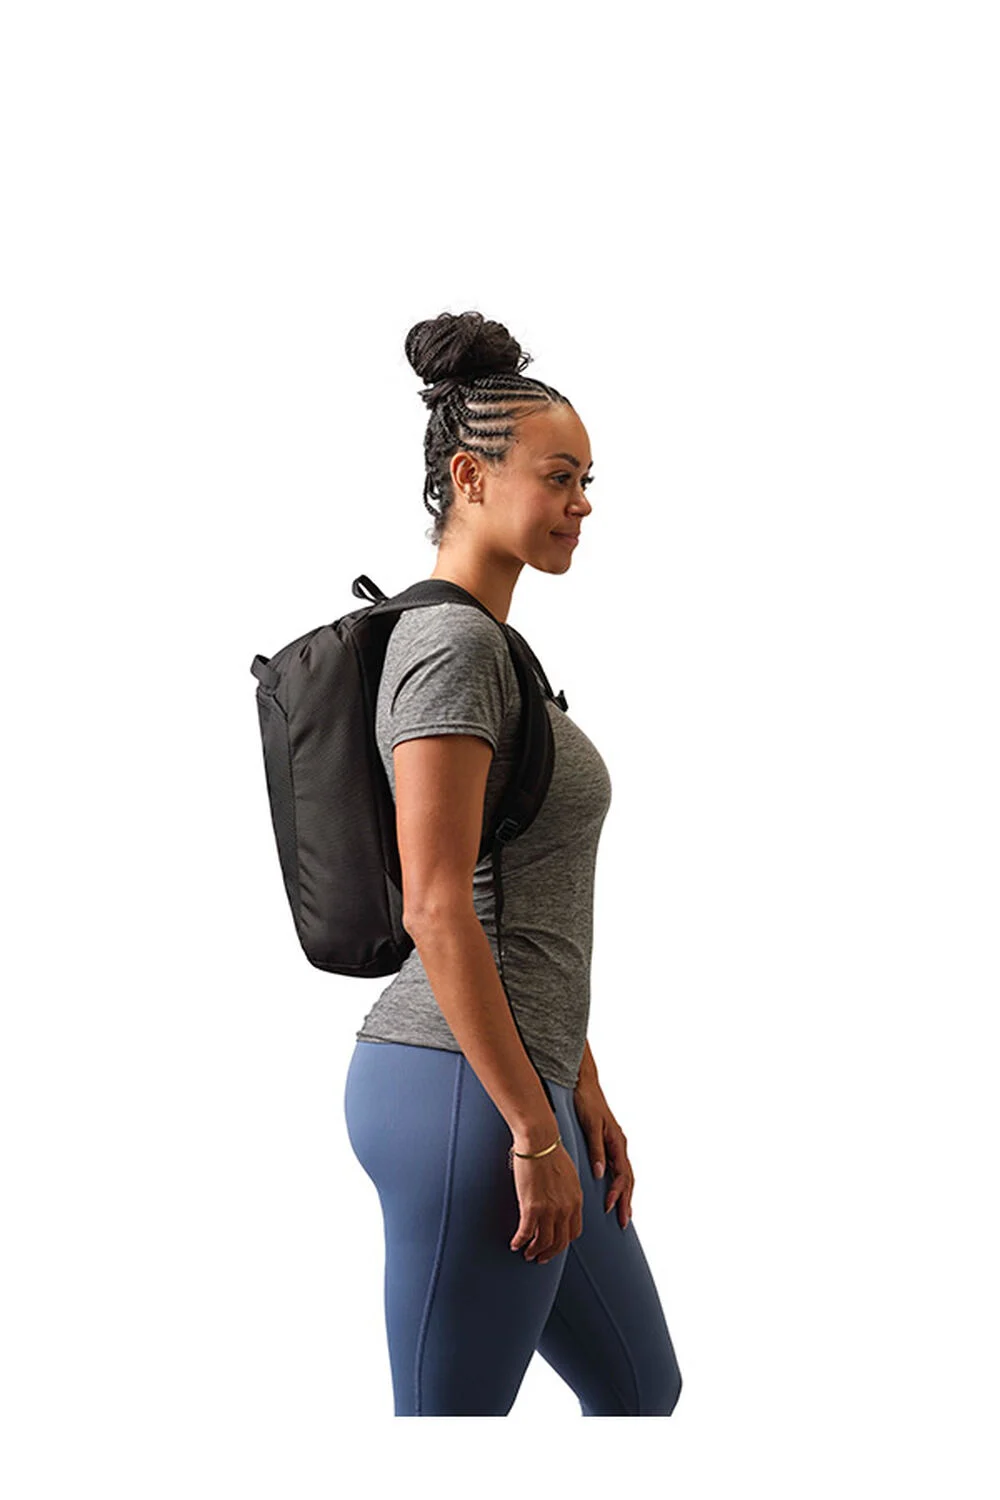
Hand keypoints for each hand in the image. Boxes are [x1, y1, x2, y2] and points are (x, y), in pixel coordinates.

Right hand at [509, 1143, 583, 1264]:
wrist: (540, 1141)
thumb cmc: (551, 1151)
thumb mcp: (569, 1175)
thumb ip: (567, 1192)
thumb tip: (560, 1199)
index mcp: (576, 1200)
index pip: (574, 1231)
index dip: (563, 1242)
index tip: (555, 1245)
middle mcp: (566, 1208)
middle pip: (560, 1242)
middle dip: (549, 1253)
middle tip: (540, 1258)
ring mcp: (550, 1209)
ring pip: (544, 1242)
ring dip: (534, 1251)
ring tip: (527, 1253)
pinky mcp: (532, 1207)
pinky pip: (526, 1233)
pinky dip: (520, 1241)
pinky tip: (515, 1243)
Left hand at [572, 1080, 633, 1228]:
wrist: (583, 1084)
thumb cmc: (586, 1103)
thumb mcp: (590, 1126)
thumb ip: (596, 1150)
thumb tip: (600, 1174)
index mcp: (617, 1143)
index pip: (622, 1174)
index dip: (617, 1192)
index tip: (610, 1207)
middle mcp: (619, 1146)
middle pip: (627, 1179)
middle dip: (626, 1201)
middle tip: (624, 1222)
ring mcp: (615, 1145)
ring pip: (624, 1176)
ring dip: (625, 1195)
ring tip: (624, 1215)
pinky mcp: (608, 1144)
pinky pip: (617, 1169)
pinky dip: (619, 1184)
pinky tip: (614, 1194)